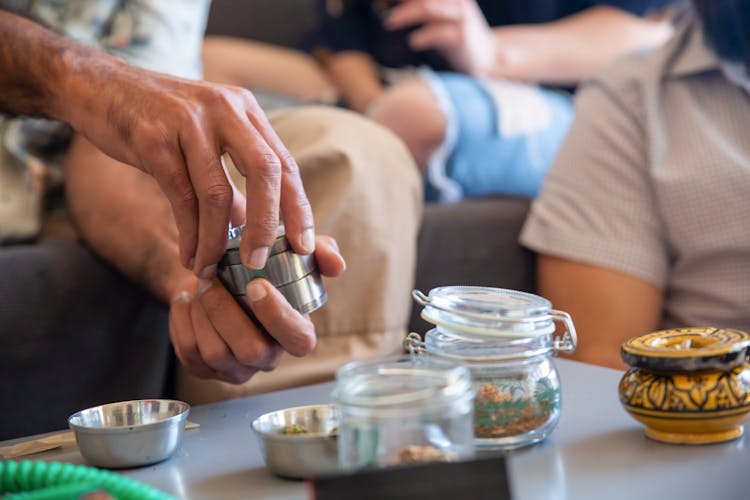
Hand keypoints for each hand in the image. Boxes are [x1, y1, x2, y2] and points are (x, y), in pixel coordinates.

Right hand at [64, 57, 314, 278]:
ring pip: (218, 192)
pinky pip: (181, 197)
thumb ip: (234, 180)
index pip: (285, 164)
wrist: (98, 87)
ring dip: (217, 240)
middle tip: (260, 263)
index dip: (298, 208)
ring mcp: (190, 121)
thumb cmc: (160, 120)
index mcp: (245, 111)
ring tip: (212, 269)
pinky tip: (190, 255)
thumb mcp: (207, 139)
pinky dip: (188, 233)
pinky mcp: (154, 138)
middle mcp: (225, 110)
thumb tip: (255, 230)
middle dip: (267, 225)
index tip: (305, 246)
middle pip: (265, 172)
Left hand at [168, 235, 345, 383]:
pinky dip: (182, 321)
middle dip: (227, 313)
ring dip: (202, 315)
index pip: (298, 339)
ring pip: (215, 353)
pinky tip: (184, 298)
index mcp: (296, 334)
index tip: (256, 284)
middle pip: (250, 351)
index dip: (277, 316)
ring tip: (197, 285)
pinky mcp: (204, 370)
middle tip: (210, 280)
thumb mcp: (294, 252)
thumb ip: (320, 251)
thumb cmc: (262, 267)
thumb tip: (337, 264)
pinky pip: (189, 354)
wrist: (220, 278)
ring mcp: (235, 369)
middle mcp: (268, 359)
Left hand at [384, 0, 494, 75]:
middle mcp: (457, 1)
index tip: (383, 0)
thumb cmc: (456, 37)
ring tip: (388, 23)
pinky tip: (412, 43)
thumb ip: (420, 8)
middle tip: (381, 9)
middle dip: (402, 2)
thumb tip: (395, 4)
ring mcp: (461, 17)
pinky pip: (437, 33)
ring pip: (428, 9)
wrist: (487, 58)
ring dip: (405, 15)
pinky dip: (421, 37)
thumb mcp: (438, 18)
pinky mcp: (462, 36)